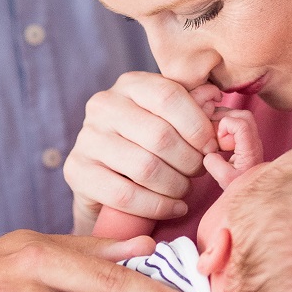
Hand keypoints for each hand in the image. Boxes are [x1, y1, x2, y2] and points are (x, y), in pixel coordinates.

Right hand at [65, 72, 221, 233]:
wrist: (108, 174)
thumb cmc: (149, 141)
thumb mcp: (172, 118)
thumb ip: (195, 106)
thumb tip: (214, 96)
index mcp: (130, 84)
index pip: (169, 96)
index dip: (197, 125)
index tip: (211, 147)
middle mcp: (103, 105)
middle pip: (160, 136)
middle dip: (190, 161)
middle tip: (199, 172)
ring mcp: (86, 138)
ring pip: (146, 168)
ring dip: (176, 185)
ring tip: (185, 189)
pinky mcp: (77, 171)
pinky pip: (126, 195)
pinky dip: (159, 206)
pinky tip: (174, 207)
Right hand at [204, 108, 263, 188]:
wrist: (253, 192)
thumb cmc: (240, 186)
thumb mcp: (224, 179)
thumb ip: (214, 164)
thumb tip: (209, 152)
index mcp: (250, 149)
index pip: (242, 124)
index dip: (226, 125)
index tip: (218, 139)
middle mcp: (254, 141)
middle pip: (244, 115)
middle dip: (225, 117)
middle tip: (212, 130)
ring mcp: (252, 139)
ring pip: (241, 116)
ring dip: (225, 120)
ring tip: (213, 133)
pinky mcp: (247, 139)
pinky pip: (238, 122)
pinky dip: (225, 125)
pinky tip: (217, 137)